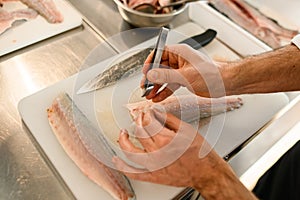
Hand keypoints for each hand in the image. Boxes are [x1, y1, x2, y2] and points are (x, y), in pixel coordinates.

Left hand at [113, 108, 248, 198]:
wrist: (206, 173)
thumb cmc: (200, 153)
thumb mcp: (187, 130)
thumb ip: (169, 119)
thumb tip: (156, 111)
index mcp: (165, 138)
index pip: (148, 121)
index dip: (145, 113)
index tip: (146, 111)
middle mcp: (157, 152)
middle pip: (139, 132)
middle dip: (137, 121)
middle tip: (138, 117)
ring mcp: (153, 165)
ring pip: (130, 151)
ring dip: (123, 141)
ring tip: (122, 134)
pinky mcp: (153, 176)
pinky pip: (134, 173)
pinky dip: (123, 167)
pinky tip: (116, 160)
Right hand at [141, 44, 225, 101]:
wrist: (225, 84)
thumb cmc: (212, 74)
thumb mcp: (185, 76)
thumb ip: (166, 76)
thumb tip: (151, 75)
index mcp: (180, 53)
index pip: (159, 53)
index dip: (150, 62)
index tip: (145, 72)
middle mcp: (179, 60)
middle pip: (160, 67)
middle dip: (152, 78)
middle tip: (145, 87)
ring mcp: (181, 71)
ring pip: (164, 78)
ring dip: (156, 87)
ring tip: (149, 95)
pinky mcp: (184, 80)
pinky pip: (170, 85)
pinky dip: (164, 91)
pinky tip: (158, 97)